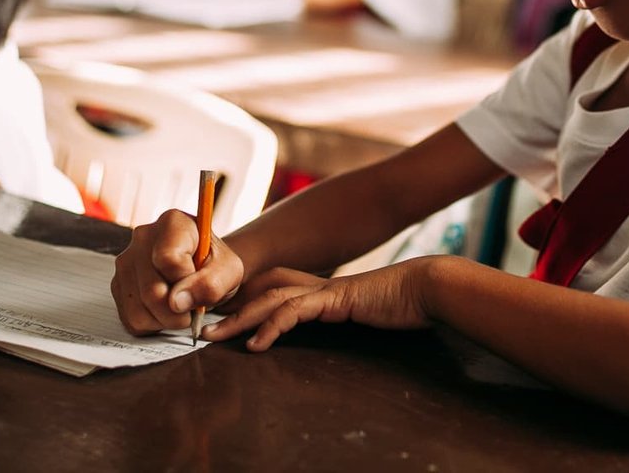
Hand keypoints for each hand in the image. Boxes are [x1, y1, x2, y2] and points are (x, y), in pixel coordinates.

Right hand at [111, 209, 244, 334]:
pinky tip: (165, 309)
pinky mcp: (118, 285)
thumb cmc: (215, 266)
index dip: (187, 282)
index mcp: (173, 222)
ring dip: (167, 320)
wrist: (203, 270)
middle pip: (152, 290)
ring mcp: (126, 261)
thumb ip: (210, 284)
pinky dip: (153, 323)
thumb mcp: (229, 272)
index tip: (198, 283)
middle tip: (193, 306)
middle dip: (179, 311)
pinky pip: (131, 318)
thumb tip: (177, 302)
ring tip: (181, 306)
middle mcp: (143, 237)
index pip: (168, 259)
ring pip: (140, 308)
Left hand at [204, 259, 436, 351]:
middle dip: (230, 308)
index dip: (243, 301)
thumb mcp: (359, 314)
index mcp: (319, 288)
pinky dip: (272, 327)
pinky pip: (295, 311)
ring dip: (240, 319)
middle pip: (261, 290)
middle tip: (203, 328)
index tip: (219, 318)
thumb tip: (321, 328)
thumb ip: (337, 317)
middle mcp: (316, 283)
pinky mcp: (335, 298)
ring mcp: (324, 289)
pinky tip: (257, 344)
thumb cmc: (398, 304)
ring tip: (216, 337)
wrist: (425, 289)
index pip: (271, 289)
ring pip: (270, 299)